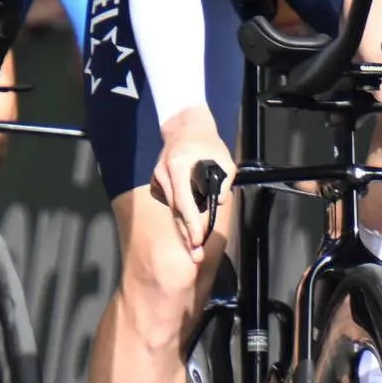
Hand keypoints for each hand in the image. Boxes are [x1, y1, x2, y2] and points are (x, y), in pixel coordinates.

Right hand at [151, 105, 232, 250]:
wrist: (185, 126)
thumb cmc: (207, 143)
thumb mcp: (224, 159)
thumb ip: (222, 181)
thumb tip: (218, 202)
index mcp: (178, 166)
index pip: (184, 201)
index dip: (190, 223)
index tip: (197, 240)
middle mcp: (164, 174)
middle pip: (176, 210)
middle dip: (186, 234)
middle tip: (196, 257)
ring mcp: (158, 178)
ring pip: (173, 209)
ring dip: (183, 227)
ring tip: (194, 248)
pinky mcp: (157, 182)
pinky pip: (170, 202)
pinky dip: (179, 214)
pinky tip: (188, 225)